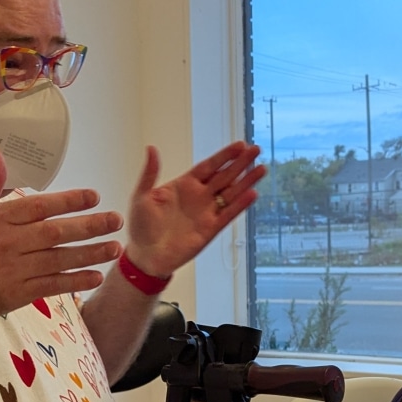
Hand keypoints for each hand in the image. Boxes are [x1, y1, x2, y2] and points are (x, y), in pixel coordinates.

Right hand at [0, 150, 123, 320]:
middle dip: (89, 226)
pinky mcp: (18, 293)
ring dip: (90, 254)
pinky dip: (75, 281)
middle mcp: (8, 242)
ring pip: (59, 259)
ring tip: (115, 247)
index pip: (39, 206)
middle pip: (55, 232)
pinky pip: (52, 286)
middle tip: (115, 220)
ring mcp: (14, 269)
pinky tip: (96, 276)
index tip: (94, 196)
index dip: (69, 200)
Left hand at [124, 142, 266, 277]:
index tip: (239, 145)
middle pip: (224, 176)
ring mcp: (206, 213)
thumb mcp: (141, 196)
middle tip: (256, 150)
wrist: (145, 256)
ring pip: (231, 193)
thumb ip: (149, 173)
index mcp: (183, 185)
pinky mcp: (210, 229)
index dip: (224, 156)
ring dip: (246, 181)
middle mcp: (198, 197)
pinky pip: (228, 215)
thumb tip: (150, 148)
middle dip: (240, 163)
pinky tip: (252, 194)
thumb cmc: (140, 227)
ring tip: (261, 169)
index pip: (208, 166)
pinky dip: (240, 205)